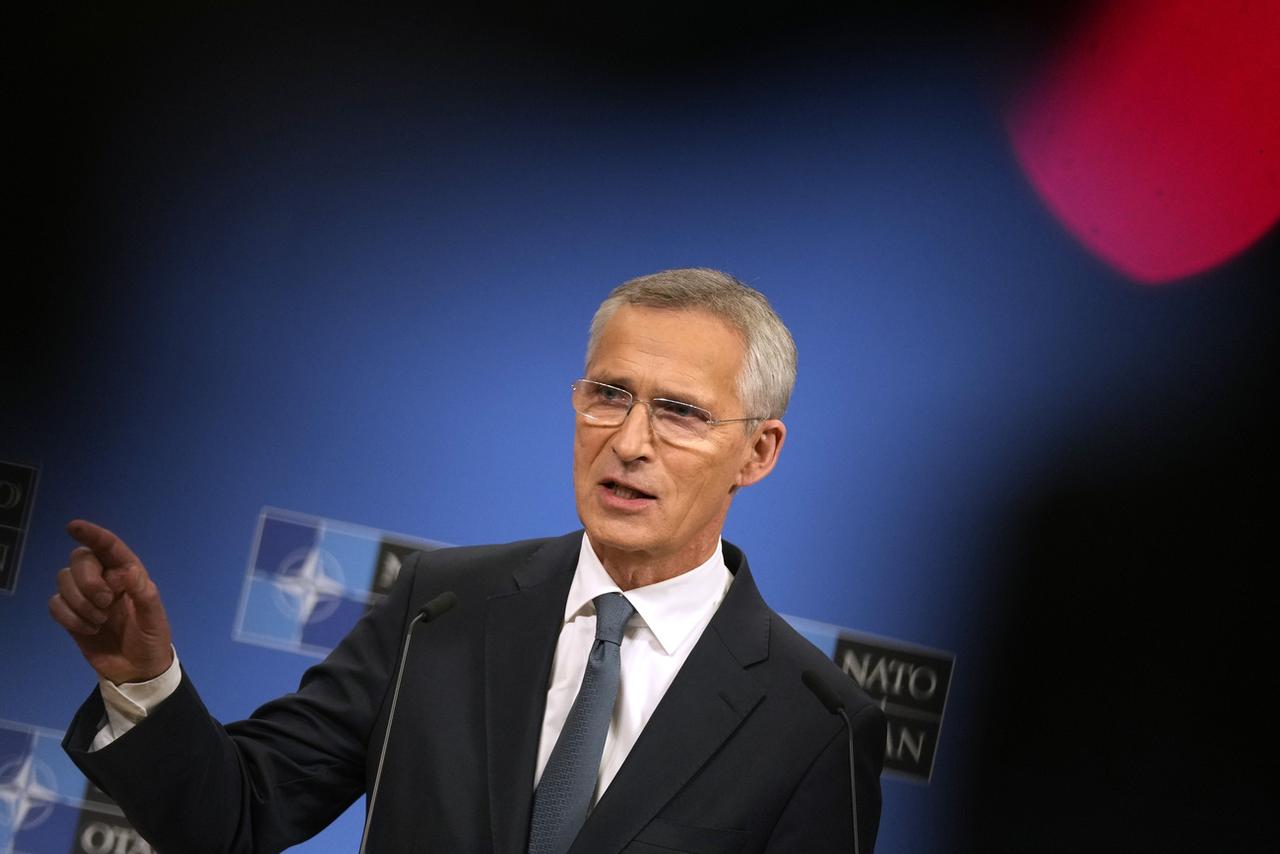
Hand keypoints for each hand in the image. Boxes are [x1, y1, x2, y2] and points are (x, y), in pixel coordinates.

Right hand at [49, 520, 173, 684]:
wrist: (137, 669)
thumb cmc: (151, 638)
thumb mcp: (154, 618)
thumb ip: (144, 594)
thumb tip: (129, 571)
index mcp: (128, 572)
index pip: (108, 546)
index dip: (91, 534)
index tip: (73, 526)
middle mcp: (104, 579)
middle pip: (79, 560)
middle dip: (88, 581)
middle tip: (106, 603)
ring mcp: (85, 596)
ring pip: (63, 580)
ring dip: (79, 602)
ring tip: (100, 621)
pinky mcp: (71, 615)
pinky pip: (55, 604)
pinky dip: (69, 617)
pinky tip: (89, 629)